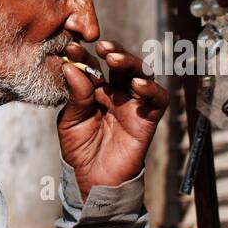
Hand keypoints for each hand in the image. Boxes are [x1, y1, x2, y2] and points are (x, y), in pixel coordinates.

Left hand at [57, 40, 169, 197]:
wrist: (93, 181)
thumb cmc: (80, 151)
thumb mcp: (70, 122)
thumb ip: (75, 96)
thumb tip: (71, 67)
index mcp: (95, 91)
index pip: (93, 67)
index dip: (84, 56)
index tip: (71, 46)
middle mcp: (117, 94)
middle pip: (121, 65)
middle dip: (114, 52)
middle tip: (102, 46)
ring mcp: (133, 105)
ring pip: (141, 75)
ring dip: (130, 63)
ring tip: (114, 58)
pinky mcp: (148, 119)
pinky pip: (157, 100)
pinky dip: (150, 89)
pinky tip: (136, 84)